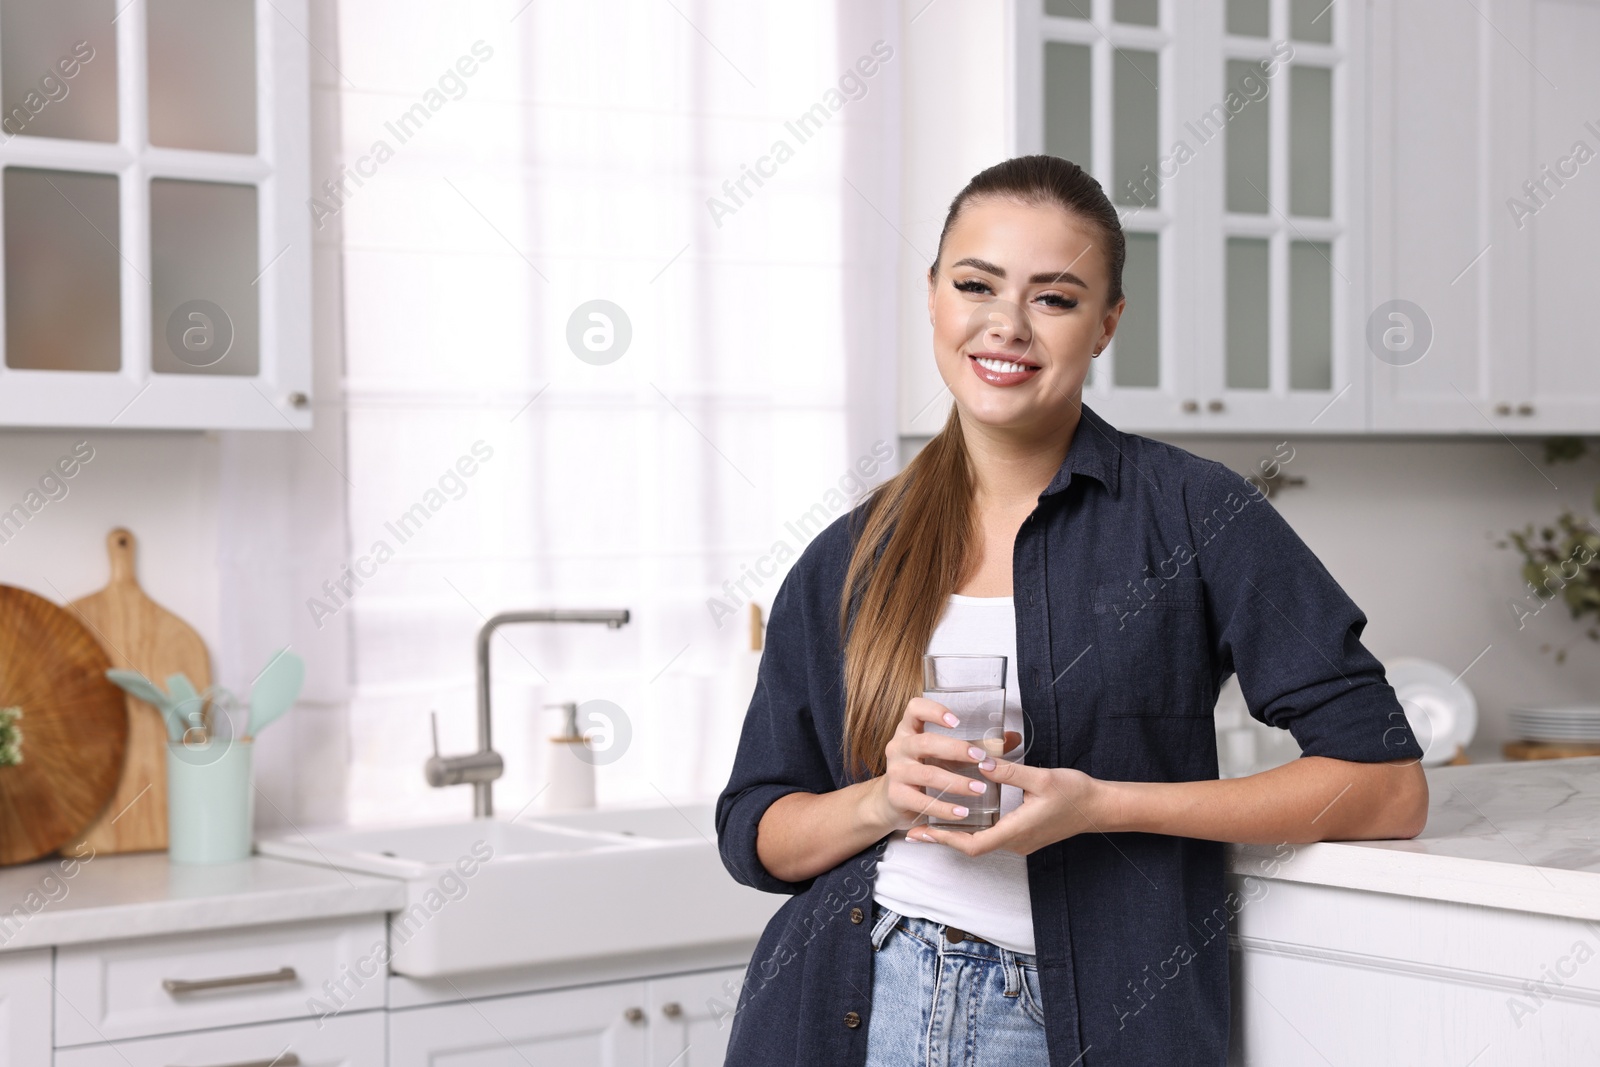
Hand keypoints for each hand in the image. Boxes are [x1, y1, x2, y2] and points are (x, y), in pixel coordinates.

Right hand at [866, 697, 1006, 833]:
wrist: (892, 801)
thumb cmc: (924, 771)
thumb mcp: (944, 754)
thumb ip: (977, 745)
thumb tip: (1012, 737)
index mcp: (909, 730)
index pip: (915, 709)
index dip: (934, 711)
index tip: (957, 721)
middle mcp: (899, 747)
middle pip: (925, 742)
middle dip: (956, 750)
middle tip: (981, 758)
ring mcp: (895, 772)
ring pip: (926, 774)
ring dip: (956, 782)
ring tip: (979, 790)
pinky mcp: (896, 795)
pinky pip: (922, 802)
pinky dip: (944, 808)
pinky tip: (962, 812)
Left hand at [908, 757, 1105, 856]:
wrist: (1099, 808)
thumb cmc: (1075, 793)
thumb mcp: (1042, 777)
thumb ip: (1009, 771)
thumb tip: (980, 760)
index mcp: (1017, 831)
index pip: (973, 844)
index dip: (945, 840)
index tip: (922, 832)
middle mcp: (1015, 842)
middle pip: (971, 846)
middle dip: (942, 838)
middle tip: (914, 828)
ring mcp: (1020, 841)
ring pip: (981, 841)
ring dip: (955, 833)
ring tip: (929, 820)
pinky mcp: (1024, 835)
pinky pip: (991, 836)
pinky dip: (971, 828)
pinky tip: (960, 814)